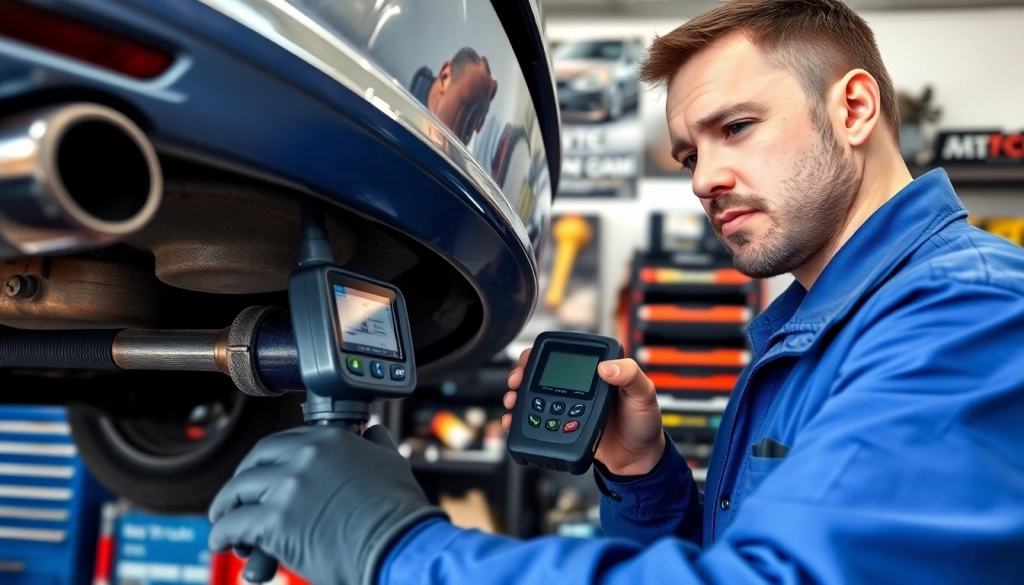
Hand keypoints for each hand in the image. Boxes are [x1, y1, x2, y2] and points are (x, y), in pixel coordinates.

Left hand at [208, 425, 445, 584]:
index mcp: (330, 439)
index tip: (261, 473)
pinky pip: (233, 525)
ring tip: (224, 521)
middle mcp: (304, 457)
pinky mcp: (275, 521)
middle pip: (254, 463)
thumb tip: (374, 432)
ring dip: (226, 507)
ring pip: (237, 492)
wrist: (398, 546)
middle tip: (238, 497)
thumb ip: (376, 443)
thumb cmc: (398, 512)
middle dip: (241, 481)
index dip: (265, 460)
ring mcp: (287, 488)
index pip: (282, 442)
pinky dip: (222, 534)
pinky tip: (223, 542)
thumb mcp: (391, 463)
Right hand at [502, 349, 664, 475]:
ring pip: (535, 396)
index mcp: (597, 370)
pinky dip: (523, 421)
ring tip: (512, 403)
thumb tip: (606, 367)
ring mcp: (568, 406)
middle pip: (542, 374)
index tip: (528, 362)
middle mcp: (579, 386)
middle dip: (522, 375)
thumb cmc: (644, 423)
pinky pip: (539, 421)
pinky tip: (514, 422)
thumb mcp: (644, 394)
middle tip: (515, 383)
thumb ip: (630, 376)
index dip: (541, 356)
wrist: (638, 460)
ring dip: (518, 397)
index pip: (564, 355)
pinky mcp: (563, 426)